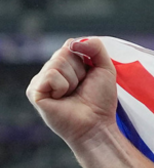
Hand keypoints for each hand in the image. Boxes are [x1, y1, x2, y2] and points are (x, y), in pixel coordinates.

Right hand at [26, 37, 119, 151]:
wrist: (96, 125)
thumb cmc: (100, 101)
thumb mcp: (105, 68)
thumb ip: (95, 47)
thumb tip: (73, 42)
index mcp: (64, 66)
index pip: (71, 45)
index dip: (85, 58)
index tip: (91, 76)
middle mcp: (50, 71)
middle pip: (64, 52)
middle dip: (80, 70)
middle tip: (81, 88)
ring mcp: (40, 81)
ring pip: (57, 62)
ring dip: (73, 80)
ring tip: (72, 94)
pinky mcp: (34, 91)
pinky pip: (51, 75)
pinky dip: (62, 86)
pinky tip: (62, 99)